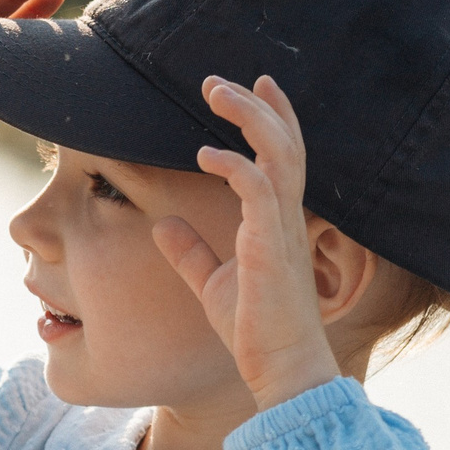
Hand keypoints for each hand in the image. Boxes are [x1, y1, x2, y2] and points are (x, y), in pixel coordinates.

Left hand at [151, 75, 341, 410]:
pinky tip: (203, 154)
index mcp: (277, 220)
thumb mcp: (213, 283)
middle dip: (255, 104)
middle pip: (284, 141)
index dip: (274, 116)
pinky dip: (234, 165)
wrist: (278, 368)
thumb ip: (190, 252)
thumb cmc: (254, 330)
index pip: (283, 155)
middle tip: (217, 81)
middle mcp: (287, 216)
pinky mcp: (271, 247)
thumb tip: (163, 224)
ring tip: (215, 91)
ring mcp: (282, 229)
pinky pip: (258, 189)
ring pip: (277, 153)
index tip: (256, 84)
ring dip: (247, 117)